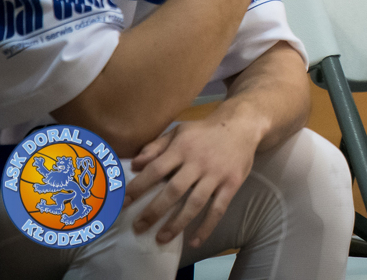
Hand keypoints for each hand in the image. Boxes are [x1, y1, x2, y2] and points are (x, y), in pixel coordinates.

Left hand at [123, 118, 259, 246]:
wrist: (242, 124)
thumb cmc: (205, 131)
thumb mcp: (179, 131)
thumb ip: (156, 146)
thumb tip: (135, 164)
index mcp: (182, 148)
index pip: (156, 169)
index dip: (139, 186)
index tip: (124, 203)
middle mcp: (198, 162)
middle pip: (174, 190)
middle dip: (154, 211)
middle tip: (138, 227)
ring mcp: (216, 174)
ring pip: (195, 203)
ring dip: (177, 223)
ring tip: (161, 238)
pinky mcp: (232, 184)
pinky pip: (218, 208)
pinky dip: (207, 226)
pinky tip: (195, 241)